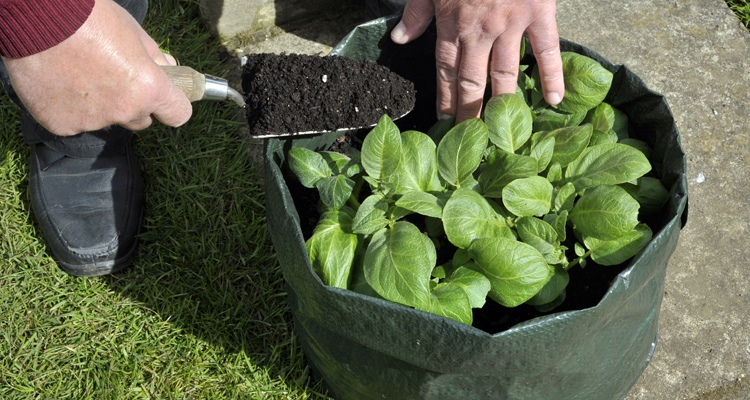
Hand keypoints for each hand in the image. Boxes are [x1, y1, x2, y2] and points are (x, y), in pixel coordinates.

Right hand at [1, 0, 191, 135]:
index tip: (166, 99)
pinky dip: (69, 107)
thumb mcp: (134, 32)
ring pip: (105, 120)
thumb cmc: (89, 17)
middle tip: (114, 78)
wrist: (37, 17)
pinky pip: (74, 121)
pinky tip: (59, 82)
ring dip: (99, 105)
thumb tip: (169, 68)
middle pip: (141, 120)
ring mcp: (92, 121)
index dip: (172, 105)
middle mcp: (124, 111)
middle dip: (134, 104)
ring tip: (78, 73)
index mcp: (148, 89)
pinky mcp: (62, 125)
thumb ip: (155, 58)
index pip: (178, 114)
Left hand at [391, 0, 563, 122]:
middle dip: (470, 113)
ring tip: (504, 133)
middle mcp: (478, 31)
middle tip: (473, 142)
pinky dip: (552, 75)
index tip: (445, 125)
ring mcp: (510, 24)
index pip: (446, 73)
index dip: (445, 100)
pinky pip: (546, 49)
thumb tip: (398, 40)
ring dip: (503, 104)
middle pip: (472, 81)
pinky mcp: (538, 13)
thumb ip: (416, 13)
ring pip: (505, 73)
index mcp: (451, 25)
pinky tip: (554, 100)